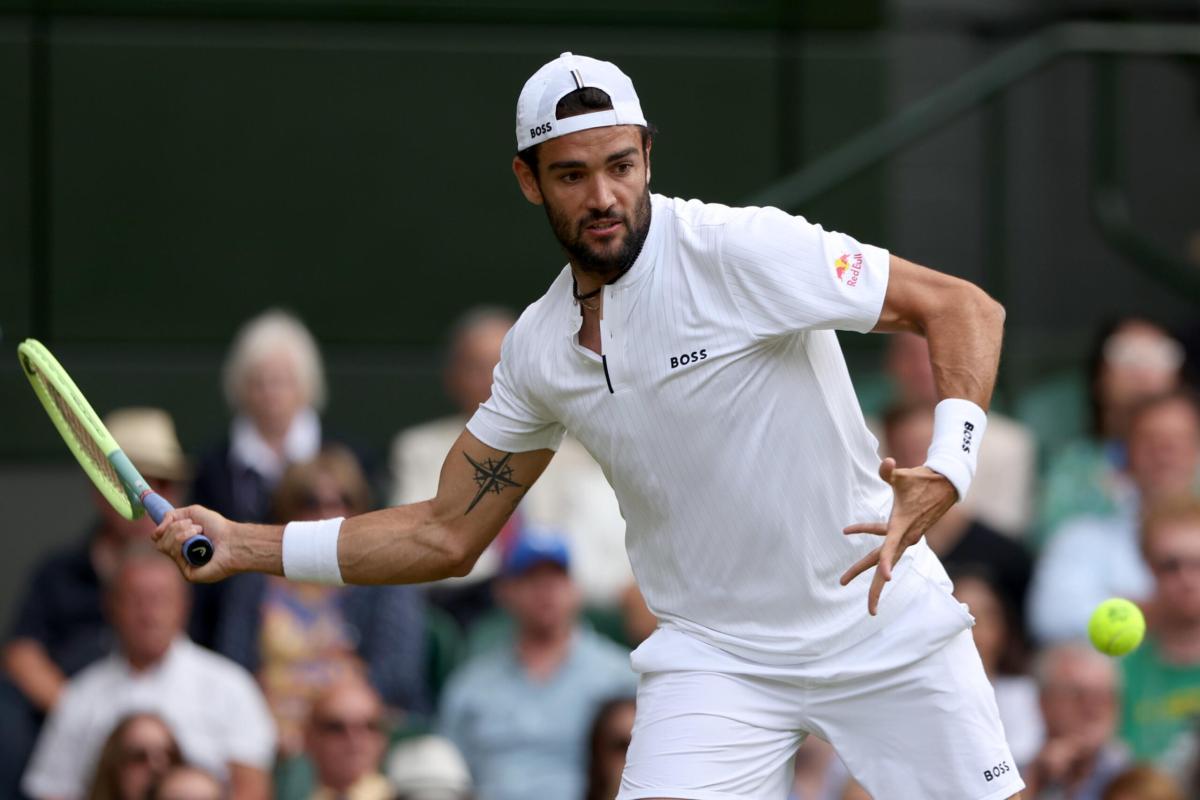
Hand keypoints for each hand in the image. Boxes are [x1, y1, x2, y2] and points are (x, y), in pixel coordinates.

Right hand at [152, 505, 237, 582]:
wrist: (232, 538)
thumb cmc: (217, 527)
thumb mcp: (192, 512)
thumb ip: (172, 515)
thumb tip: (156, 530)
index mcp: (180, 543)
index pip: (158, 539)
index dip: (159, 530)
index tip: (168, 521)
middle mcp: (180, 555)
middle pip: (160, 542)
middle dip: (175, 528)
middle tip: (194, 526)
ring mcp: (183, 565)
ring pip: (165, 547)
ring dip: (181, 532)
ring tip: (199, 531)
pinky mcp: (188, 573)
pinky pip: (175, 555)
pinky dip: (184, 541)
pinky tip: (198, 540)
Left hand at [839, 458, 956, 614]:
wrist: (947, 483)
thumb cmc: (923, 480)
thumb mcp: (903, 476)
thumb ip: (889, 471)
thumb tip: (886, 462)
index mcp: (901, 527)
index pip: (891, 550)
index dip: (887, 565)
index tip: (886, 579)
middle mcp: (905, 537)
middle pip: (884, 566)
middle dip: (874, 587)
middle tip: (868, 610)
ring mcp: (906, 537)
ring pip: (883, 558)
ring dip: (865, 568)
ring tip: (843, 580)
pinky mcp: (907, 532)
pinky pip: (885, 540)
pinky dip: (869, 534)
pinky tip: (850, 530)